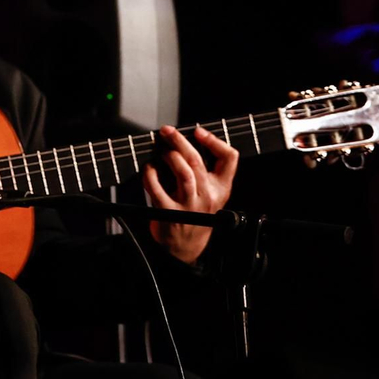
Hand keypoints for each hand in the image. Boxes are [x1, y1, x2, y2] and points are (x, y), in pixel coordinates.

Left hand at [144, 124, 238, 264]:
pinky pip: (157, 188)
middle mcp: (207, 196)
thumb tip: (183, 140)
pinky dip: (150, 174)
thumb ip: (205, 171)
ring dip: (169, 156)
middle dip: (181, 141)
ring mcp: (189, 205)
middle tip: (167, 131)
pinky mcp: (168, 213)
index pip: (230, 159)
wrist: (185, 247)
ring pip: (183, 172)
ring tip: (161, 152)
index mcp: (221, 189)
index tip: (198, 131)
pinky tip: (148, 168)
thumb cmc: (194, 213)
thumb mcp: (210, 194)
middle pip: (198, 161)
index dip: (215, 141)